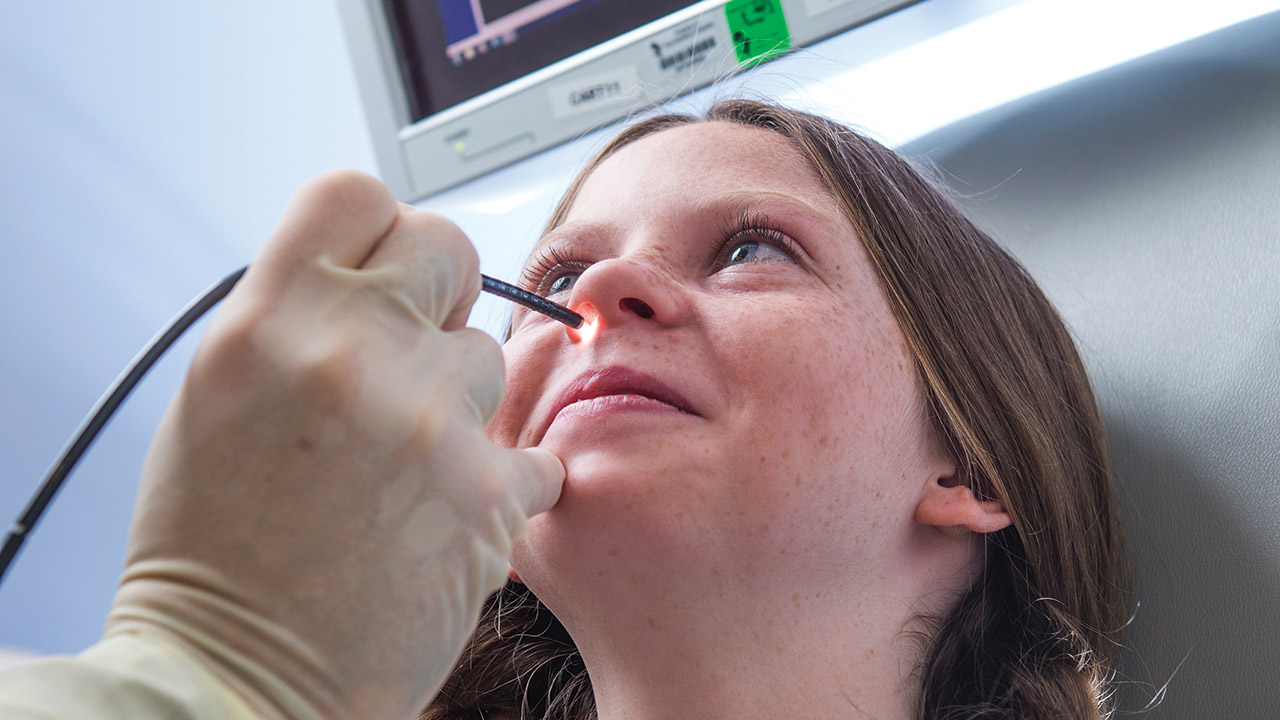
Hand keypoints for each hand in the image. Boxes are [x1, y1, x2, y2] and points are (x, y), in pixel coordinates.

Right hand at [107, 170, 562, 718]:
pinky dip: (501, 477)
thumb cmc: (218, 549)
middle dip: (440, 291)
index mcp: (269, 323)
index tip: (383, 266)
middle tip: (413, 350)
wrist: (240, 676)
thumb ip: (297, 317)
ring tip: (407, 462)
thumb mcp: (222, 396)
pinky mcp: (488, 494)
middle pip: (450, 247)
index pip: (358, 196)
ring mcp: (430, 422)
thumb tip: (370, 272)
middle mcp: (353, 353)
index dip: (379, 227)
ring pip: (491, 355)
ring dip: (461, 398)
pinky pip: (532, 449)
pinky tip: (450, 510)